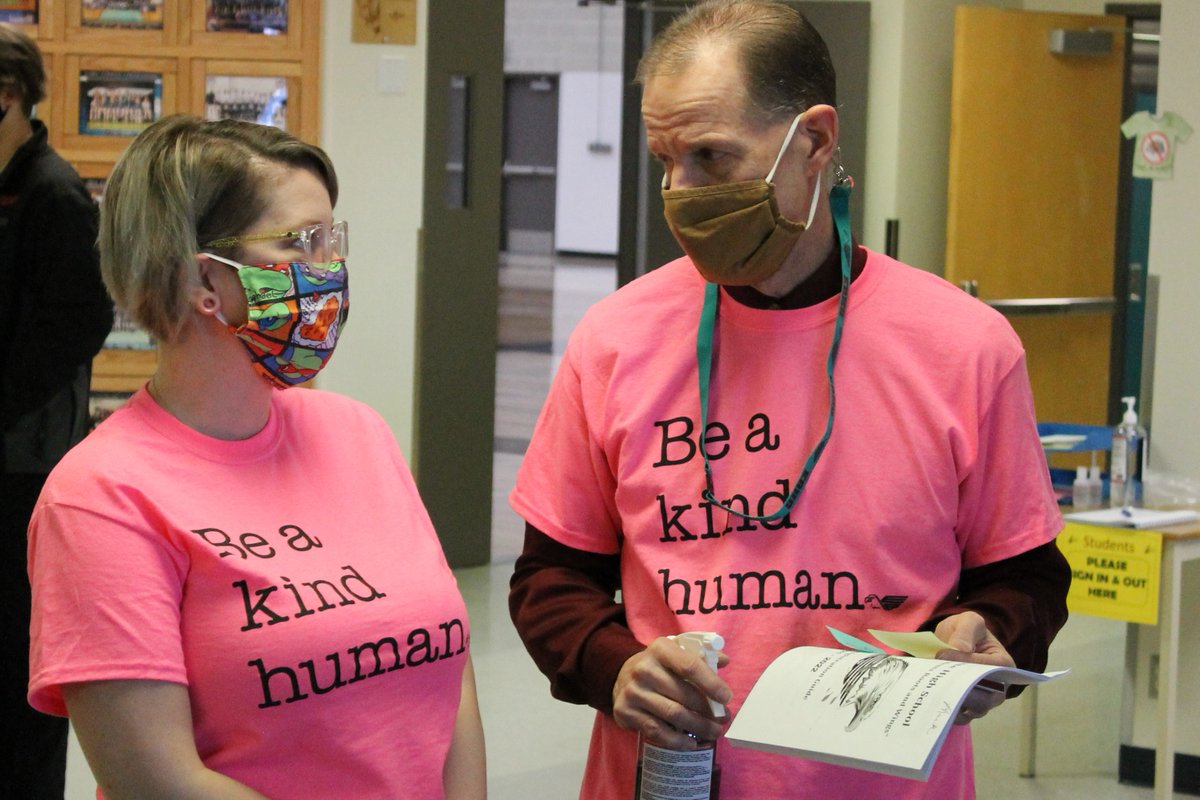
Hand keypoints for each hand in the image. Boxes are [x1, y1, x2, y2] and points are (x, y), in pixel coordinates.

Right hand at [612, 636, 731, 748]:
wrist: (622, 677)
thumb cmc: (659, 666)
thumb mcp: (676, 653)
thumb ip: (701, 655)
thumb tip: (724, 660)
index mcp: (660, 649)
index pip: (689, 666)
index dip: (711, 683)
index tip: (726, 698)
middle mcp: (644, 669)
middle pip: (684, 694)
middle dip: (708, 710)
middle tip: (723, 719)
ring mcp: (633, 691)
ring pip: (673, 715)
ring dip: (698, 727)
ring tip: (713, 732)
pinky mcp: (625, 711)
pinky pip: (656, 731)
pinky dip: (677, 740)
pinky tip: (691, 743)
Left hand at [933, 611, 1013, 724]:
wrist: (955, 642)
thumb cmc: (968, 631)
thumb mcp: (969, 621)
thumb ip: (965, 632)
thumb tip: (958, 649)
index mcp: (1004, 665)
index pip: (987, 669)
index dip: (965, 663)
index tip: (944, 654)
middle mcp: (998, 688)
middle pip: (983, 698)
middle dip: (958, 687)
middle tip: (936, 677)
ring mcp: (983, 701)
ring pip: (970, 710)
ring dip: (950, 700)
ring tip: (931, 688)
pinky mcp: (966, 707)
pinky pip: (958, 715)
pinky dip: (944, 707)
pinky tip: (930, 696)